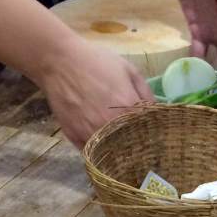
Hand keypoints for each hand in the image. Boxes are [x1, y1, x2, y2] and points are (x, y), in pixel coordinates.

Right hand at [35, 36, 152, 144]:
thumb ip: (146, 93)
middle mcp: (111, 127)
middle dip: (135, 149)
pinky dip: (98, 153)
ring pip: (111, 155)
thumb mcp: (129, 70)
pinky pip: (92, 154)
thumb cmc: (97, 62)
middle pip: (130, 150)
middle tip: (137, 148)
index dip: (152, 138)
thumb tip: (157, 114)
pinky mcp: (75, 138)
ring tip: (120, 150)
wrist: (59, 61)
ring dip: (117, 154)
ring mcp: (92, 134)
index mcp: (128, 110)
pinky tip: (101, 146)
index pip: (149, 135)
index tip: (153, 139)